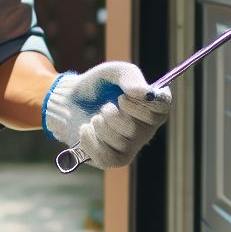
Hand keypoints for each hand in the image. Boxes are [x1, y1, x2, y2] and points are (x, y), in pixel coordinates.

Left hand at [42, 61, 170, 168]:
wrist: (68, 102)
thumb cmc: (96, 86)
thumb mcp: (111, 72)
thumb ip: (129, 76)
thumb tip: (146, 93)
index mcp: (150, 105)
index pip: (162, 108)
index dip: (141, 105)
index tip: (122, 97)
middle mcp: (145, 128)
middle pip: (138, 130)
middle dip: (113, 115)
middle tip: (104, 106)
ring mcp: (131, 146)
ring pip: (121, 143)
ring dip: (100, 125)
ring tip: (94, 118)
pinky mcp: (113, 159)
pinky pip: (106, 157)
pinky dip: (90, 140)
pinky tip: (85, 129)